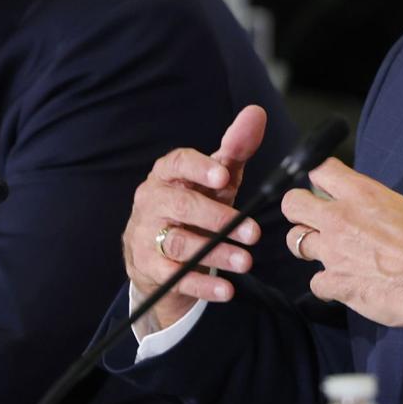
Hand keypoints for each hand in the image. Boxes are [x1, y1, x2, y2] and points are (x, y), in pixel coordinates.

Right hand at [122, 105, 266, 330]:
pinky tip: (227, 290)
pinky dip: (202, 285)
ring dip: (215, 254)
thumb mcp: (214, 180)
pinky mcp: (148, 267)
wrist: (156, 252)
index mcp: (166, 173)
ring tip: (246, 262)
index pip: (178, 163)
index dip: (199, 168)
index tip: (224, 176)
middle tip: (254, 233)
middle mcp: (151, 200)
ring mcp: (146, 234)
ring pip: (180, 244)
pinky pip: (175, 277)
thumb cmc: (193, 204)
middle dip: (219, 219)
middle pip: (181, 206)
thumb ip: (235, 149)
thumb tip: (256, 113)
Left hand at [281, 161, 402, 348]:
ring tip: (326, 252)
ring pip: (295, 242)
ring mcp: (335, 252)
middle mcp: (341, 219)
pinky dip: (326, 286)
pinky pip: (315, 283)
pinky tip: (342, 285)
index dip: (320, 177)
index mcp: (363, 194)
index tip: (326, 186)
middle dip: (298, 210)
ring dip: (307, 247)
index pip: (320, 170)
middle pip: (292, 202)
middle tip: (312, 219)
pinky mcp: (337, 283)